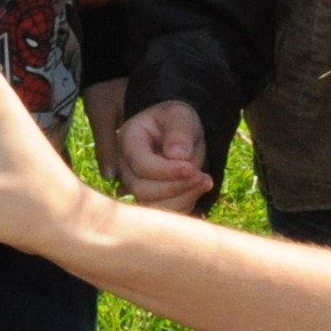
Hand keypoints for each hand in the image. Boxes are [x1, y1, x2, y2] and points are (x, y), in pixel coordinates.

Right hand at [111, 98, 213, 212]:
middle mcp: (124, 166)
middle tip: (203, 177)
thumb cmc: (176, 121)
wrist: (179, 135)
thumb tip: (178, 156)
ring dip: (183, 198)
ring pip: (153, 206)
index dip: (167, 171)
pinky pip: (163, 213)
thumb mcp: (181, 116)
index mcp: (127, 140)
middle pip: (143, 190)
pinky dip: (185, 205)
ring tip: (205, 181)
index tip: (192, 169)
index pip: (141, 164)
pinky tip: (198, 189)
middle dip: (177, 186)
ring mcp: (133, 186)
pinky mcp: (147, 200)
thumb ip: (179, 132)